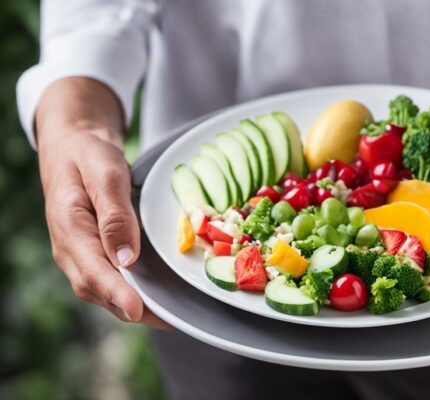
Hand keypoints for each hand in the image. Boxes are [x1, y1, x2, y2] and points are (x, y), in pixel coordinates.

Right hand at [36, 78, 169, 328]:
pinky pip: (110, 280)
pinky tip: (160, 296)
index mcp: (69, 227)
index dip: (116, 293)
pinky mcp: (93, 253)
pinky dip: (133, 292)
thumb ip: (114, 215)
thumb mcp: (104, 174)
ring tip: (171, 315)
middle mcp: (71, 248)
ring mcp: (80, 254)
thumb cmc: (90, 154)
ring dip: (134, 305)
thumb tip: (126, 259)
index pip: (92, 270)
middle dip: (132, 308)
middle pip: (98, 290)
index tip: (137, 310)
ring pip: (104, 290)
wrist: (75, 145)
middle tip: (171, 320)